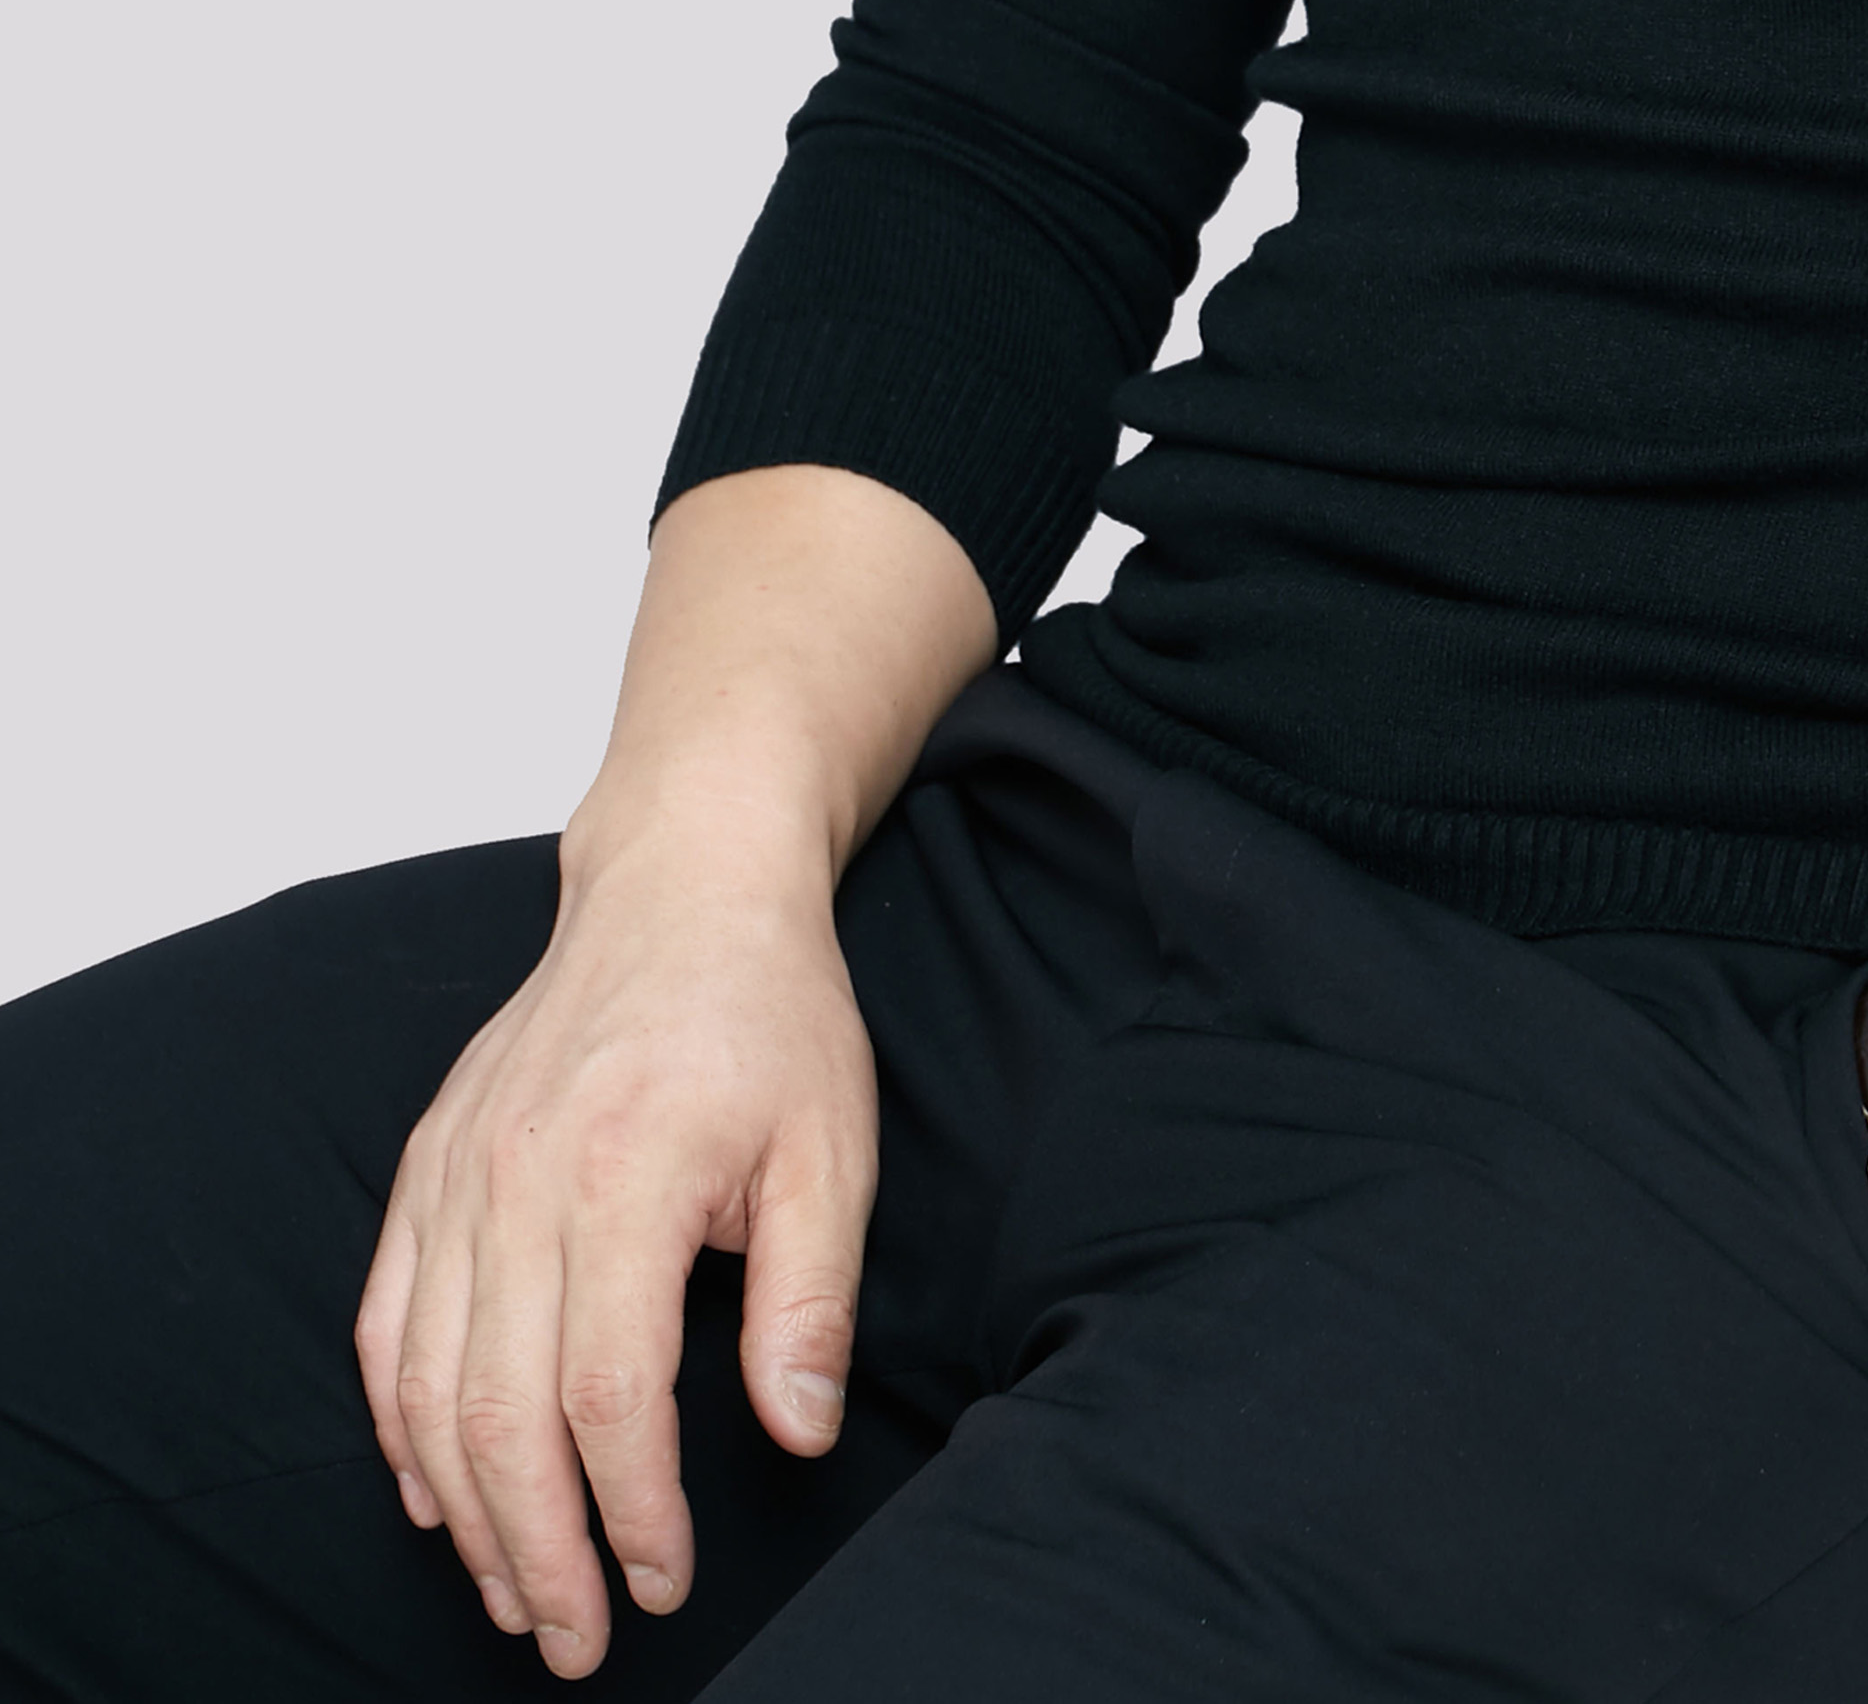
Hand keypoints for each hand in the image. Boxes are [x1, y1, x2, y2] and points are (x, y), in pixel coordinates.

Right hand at [353, 817, 876, 1676]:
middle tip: (576, 1638)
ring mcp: (454, 1179)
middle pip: (499, 1416)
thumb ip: (810, 1296)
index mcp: (626, 1175)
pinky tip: (439, 1494)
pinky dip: (401, 1427)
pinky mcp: (423, 1173)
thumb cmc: (771, 1015)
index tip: (662, 1583)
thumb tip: (798, 1432)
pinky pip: (384, 1329)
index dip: (629, 1510)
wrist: (684, 889)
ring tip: (516, 1591)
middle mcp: (516, 1184)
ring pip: (427, 1390)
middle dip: (535, 1551)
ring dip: (465, 1512)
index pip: (607, 1394)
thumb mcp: (832, 1145)